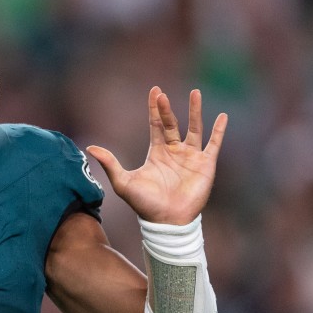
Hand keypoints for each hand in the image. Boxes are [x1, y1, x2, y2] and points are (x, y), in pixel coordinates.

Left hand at [86, 86, 227, 224]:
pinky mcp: (205, 165)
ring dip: (195, 111)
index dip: (154, 109)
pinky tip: (223, 116)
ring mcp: (191, 157)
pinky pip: (214, 144)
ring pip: (195, 128)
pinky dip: (219, 130)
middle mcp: (174, 152)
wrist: (167, 221)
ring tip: (195, 92)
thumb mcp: (123, 182)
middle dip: (167, 108)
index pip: (156, 125)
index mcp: (157, 153)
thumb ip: (109, 163)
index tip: (155, 91)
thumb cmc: (145, 205)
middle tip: (162, 94)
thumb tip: (89, 147)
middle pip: (172, 123)